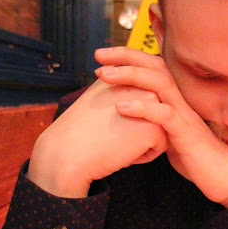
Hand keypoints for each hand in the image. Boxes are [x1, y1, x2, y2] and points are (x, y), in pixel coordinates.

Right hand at [27, 78, 166, 197]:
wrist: (67, 152)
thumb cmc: (81, 130)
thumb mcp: (100, 96)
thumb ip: (121, 87)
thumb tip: (143, 91)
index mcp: (127, 73)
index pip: (142, 105)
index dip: (125, 120)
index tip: (102, 121)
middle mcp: (142, 83)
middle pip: (154, 116)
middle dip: (136, 129)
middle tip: (108, 131)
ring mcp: (151, 103)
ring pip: (160, 130)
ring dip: (140, 142)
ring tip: (115, 139)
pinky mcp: (155, 125)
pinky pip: (160, 146)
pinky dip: (142, 155)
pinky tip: (121, 150)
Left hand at [95, 47, 227, 207]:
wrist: (221, 175)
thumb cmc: (193, 155)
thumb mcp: (168, 131)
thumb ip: (154, 118)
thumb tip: (129, 110)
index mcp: (177, 97)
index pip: (154, 66)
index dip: (129, 57)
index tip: (103, 57)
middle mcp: (182, 99)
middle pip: (156, 66)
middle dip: (126, 57)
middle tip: (99, 55)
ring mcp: (185, 113)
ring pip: (160, 83)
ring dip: (131, 75)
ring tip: (105, 74)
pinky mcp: (186, 131)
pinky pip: (164, 115)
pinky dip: (142, 108)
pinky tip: (121, 107)